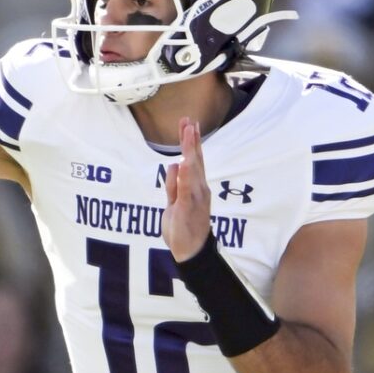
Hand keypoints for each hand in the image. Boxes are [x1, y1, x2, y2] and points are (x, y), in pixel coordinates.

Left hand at [166, 116, 211, 260]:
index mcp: (196, 187)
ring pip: (192, 170)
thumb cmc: (184, 227)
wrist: (191, 252)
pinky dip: (184, 176)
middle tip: (189, 121)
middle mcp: (198, 190)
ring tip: (188, 131)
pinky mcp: (185, 209)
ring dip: (190, 150)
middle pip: (195, 160)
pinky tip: (184, 162)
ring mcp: (194, 198)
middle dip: (192, 140)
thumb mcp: (174, 203)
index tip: (189, 123)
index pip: (194, 160)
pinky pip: (185, 190)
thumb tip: (174, 164)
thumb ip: (174, 185)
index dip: (192, 142)